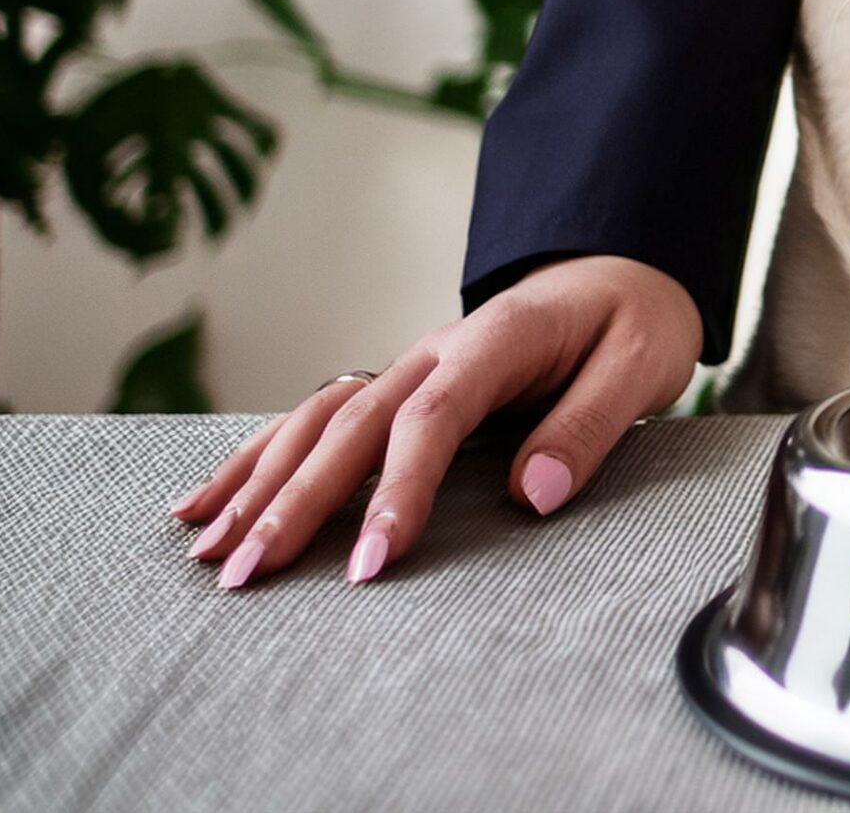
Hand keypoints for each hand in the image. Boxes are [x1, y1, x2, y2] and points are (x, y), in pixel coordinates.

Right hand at [171, 255, 702, 588]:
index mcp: (495, 340)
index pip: (430, 419)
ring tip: (209, 554)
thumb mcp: (642, 362)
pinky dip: (257, 459)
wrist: (617, 270)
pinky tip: (208, 505)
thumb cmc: (632, 321)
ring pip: (314, 420)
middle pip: (350, 425)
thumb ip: (589, 425)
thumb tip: (533, 494)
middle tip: (252, 578)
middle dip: (294, 503)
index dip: (395, 490)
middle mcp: (434, 350)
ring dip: (258, 485)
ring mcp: (407, 365)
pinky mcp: (397, 385)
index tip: (370, 560)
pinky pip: (314, 419)